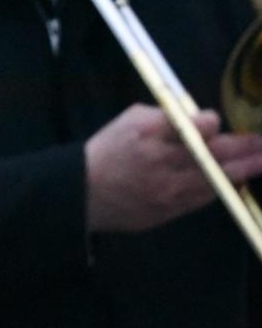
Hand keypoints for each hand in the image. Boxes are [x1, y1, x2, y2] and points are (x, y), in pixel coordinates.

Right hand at [84, 103, 261, 231]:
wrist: (83, 192)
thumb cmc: (107, 150)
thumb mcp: (129, 121)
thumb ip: (165, 117)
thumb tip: (199, 119)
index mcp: (149, 135)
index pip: (193, 127)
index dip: (210, 123)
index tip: (216, 120)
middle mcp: (162, 162)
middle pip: (213, 155)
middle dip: (244, 148)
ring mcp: (168, 190)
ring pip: (216, 179)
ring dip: (244, 169)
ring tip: (261, 160)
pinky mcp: (170, 210)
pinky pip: (205, 198)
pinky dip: (222, 187)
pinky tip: (236, 179)